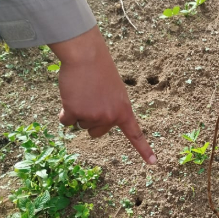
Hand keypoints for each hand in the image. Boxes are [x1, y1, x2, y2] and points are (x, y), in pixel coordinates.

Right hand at [48, 26, 156, 164]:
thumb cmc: (99, 69)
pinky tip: (70, 96)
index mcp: (123, 110)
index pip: (135, 134)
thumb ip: (109, 108)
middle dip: (90, 120)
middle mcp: (110, 117)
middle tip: (90, 99)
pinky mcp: (75, 112)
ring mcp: (93, 116)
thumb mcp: (114, 91)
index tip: (153, 162)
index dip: (144, 149)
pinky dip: (65, 112)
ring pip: (80, 125)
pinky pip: (66, 122)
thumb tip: (91, 126)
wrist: (86, 55)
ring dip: (77, 111)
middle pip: (96, 132)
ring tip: (81, 92)